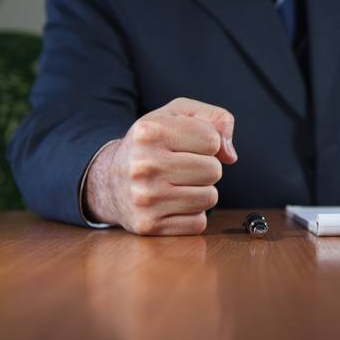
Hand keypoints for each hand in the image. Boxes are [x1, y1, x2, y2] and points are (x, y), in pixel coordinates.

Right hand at [84, 98, 237, 234]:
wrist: (109, 181)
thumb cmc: (151, 144)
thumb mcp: (176, 114)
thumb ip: (214, 118)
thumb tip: (230, 155)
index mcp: (149, 132)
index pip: (212, 140)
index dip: (209, 142)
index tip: (190, 145)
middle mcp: (144, 165)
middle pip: (214, 170)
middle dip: (206, 168)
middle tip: (184, 166)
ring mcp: (145, 198)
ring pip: (210, 198)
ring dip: (202, 191)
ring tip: (179, 184)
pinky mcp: (149, 225)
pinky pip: (198, 223)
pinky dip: (192, 214)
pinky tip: (174, 203)